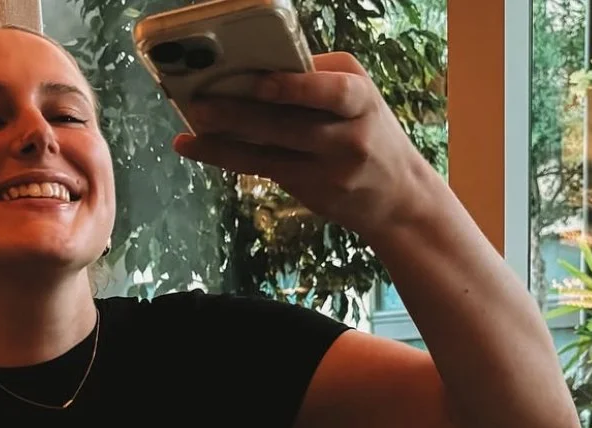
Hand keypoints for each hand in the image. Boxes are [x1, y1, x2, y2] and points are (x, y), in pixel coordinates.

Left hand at [173, 53, 419, 238]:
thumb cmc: (367, 131)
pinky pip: (265, 170)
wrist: (399, 197)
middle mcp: (349, 133)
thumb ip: (315, 81)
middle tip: (201, 104)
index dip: (291, 87)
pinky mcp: (314, 192)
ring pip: (270, 152)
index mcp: (360, 95)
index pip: (327, 89)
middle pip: (288, 122)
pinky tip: (202, 148)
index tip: (254, 79)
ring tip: (192, 129)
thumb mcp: (356, 97)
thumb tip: (251, 66)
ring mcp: (331, 168)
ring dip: (226, 141)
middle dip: (241, 113)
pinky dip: (230, 158)